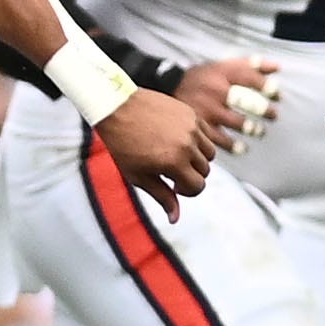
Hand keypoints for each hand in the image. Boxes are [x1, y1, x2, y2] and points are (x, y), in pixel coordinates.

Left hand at [92, 88, 214, 220]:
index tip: (174, 187)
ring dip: (197, 159)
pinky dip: (197, 141)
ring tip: (177, 156)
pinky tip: (178, 141)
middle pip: (205, 171)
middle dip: (191, 176)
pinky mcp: (191, 113)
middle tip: (172, 172)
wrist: (116, 108)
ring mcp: (191, 127)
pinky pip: (205, 133)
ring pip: (209, 153)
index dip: (187, 191)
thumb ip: (162, 196)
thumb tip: (175, 218)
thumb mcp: (139, 176)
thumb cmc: (122, 143)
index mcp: (174, 162)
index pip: (198, 186)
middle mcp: (187, 144)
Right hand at [177, 56, 279, 154]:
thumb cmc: (202, 77)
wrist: (167, 88)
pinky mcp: (200, 125)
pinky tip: (242, 148)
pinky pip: (220, 139)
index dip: (267, 87)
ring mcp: (208, 109)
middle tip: (273, 115)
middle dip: (263, 110)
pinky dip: (234, 146)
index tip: (277, 94)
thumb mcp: (223, 65)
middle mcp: (215, 90)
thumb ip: (250, 65)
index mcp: (222, 73)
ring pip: (236, 122)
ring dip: (252, 128)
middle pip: (245, 100)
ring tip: (258, 131)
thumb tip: (277, 67)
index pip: (250, 78)